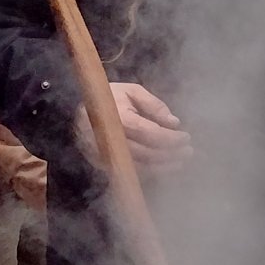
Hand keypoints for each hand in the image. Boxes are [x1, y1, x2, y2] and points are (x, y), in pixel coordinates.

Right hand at [75, 81, 191, 174]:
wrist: (75, 112)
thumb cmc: (107, 98)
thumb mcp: (131, 91)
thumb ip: (154, 105)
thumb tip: (174, 123)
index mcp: (118, 117)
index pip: (150, 133)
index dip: (171, 138)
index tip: (186, 137)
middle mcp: (111, 139)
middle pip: (147, 153)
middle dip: (171, 154)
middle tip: (189, 151)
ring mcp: (105, 155)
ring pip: (140, 167)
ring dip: (164, 167)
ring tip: (181, 162)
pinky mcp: (103, 165)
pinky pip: (131, 173)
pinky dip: (151, 173)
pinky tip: (165, 168)